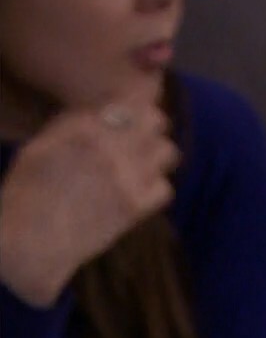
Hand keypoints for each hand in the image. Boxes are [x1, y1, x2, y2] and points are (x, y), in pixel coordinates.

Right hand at [0, 100, 177, 305]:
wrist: (29, 244)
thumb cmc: (26, 195)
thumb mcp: (40, 148)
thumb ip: (75, 125)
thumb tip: (105, 107)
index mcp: (83, 131)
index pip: (132, 99)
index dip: (144, 94)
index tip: (148, 92)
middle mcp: (110, 149)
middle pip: (156, 119)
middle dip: (150, 123)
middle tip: (139, 132)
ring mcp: (128, 179)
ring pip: (167, 150)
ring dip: (155, 152)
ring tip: (139, 161)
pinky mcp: (137, 208)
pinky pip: (166, 187)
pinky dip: (155, 186)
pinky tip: (139, 189)